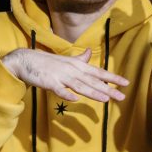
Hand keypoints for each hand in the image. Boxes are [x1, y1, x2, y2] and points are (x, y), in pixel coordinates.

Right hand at [1, 48, 128, 102]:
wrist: (26, 61)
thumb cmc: (48, 62)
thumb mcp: (67, 59)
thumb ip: (80, 58)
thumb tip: (89, 52)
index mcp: (78, 65)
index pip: (99, 72)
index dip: (113, 77)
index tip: (126, 83)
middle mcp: (72, 70)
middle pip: (93, 81)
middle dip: (108, 89)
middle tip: (122, 97)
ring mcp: (61, 76)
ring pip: (80, 86)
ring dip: (93, 92)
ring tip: (106, 99)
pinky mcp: (49, 82)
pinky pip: (59, 90)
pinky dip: (67, 94)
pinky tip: (75, 99)